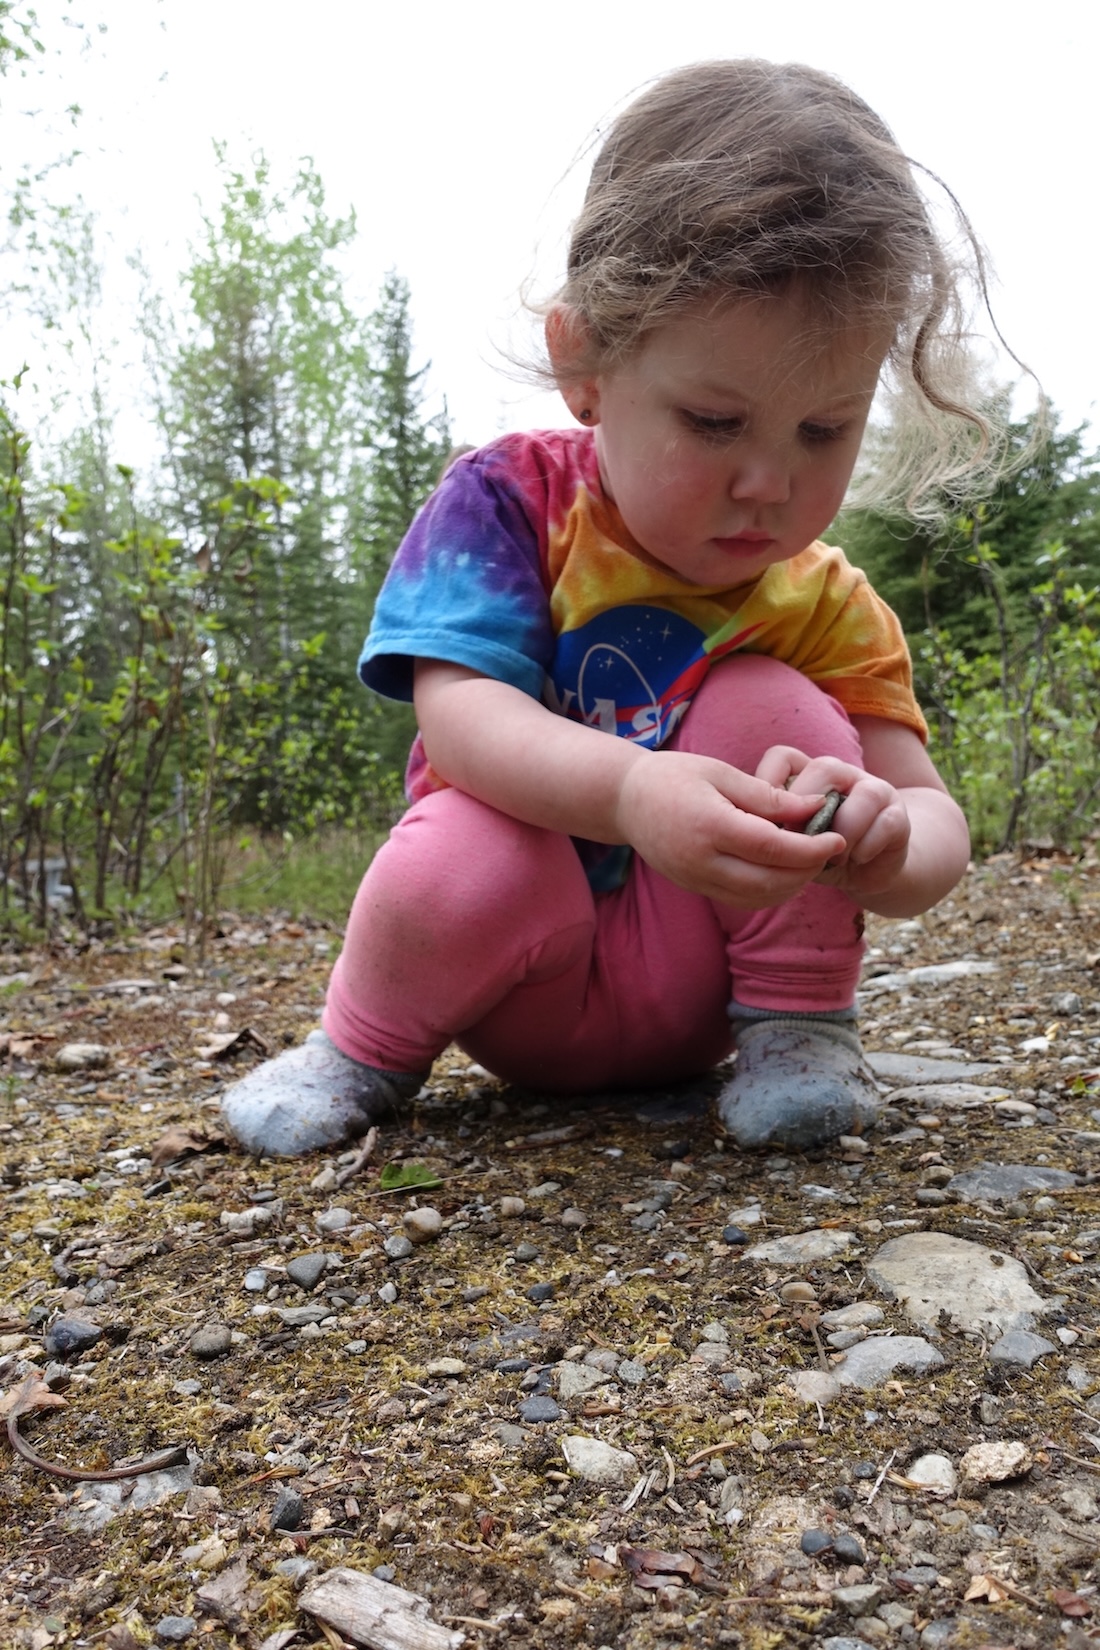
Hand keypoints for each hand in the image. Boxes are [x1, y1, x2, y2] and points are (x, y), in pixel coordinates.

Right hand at [613, 749, 845, 907]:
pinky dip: (769, 892)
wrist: (625, 800)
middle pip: (769, 882)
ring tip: (810, 861)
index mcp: (709, 826)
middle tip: (829, 850)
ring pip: (757, 898)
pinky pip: (741, 900)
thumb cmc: (674, 776)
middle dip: (807, 871)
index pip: (773, 848)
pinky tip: (783, 872)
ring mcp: (695, 879)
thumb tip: (816, 808)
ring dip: (791, 886)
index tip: (837, 837)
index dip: (811, 848)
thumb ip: (768, 796)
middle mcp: (701, 860)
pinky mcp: (694, 887)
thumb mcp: (721, 773)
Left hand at [755, 745, 910, 898]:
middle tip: (798, 843)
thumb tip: (751, 828)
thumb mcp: (791, 841)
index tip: (760, 823)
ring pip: (864, 794)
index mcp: (809, 776)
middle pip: (824, 768)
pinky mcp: (898, 817)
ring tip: (831, 858)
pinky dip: (865, 847)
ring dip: (843, 831)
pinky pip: (885, 823)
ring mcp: (875, 791)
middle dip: (807, 809)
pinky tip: (855, 860)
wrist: (866, 872)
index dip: (767, 784)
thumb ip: (774, 827)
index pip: (783, 758)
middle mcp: (842, 774)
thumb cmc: (819, 852)